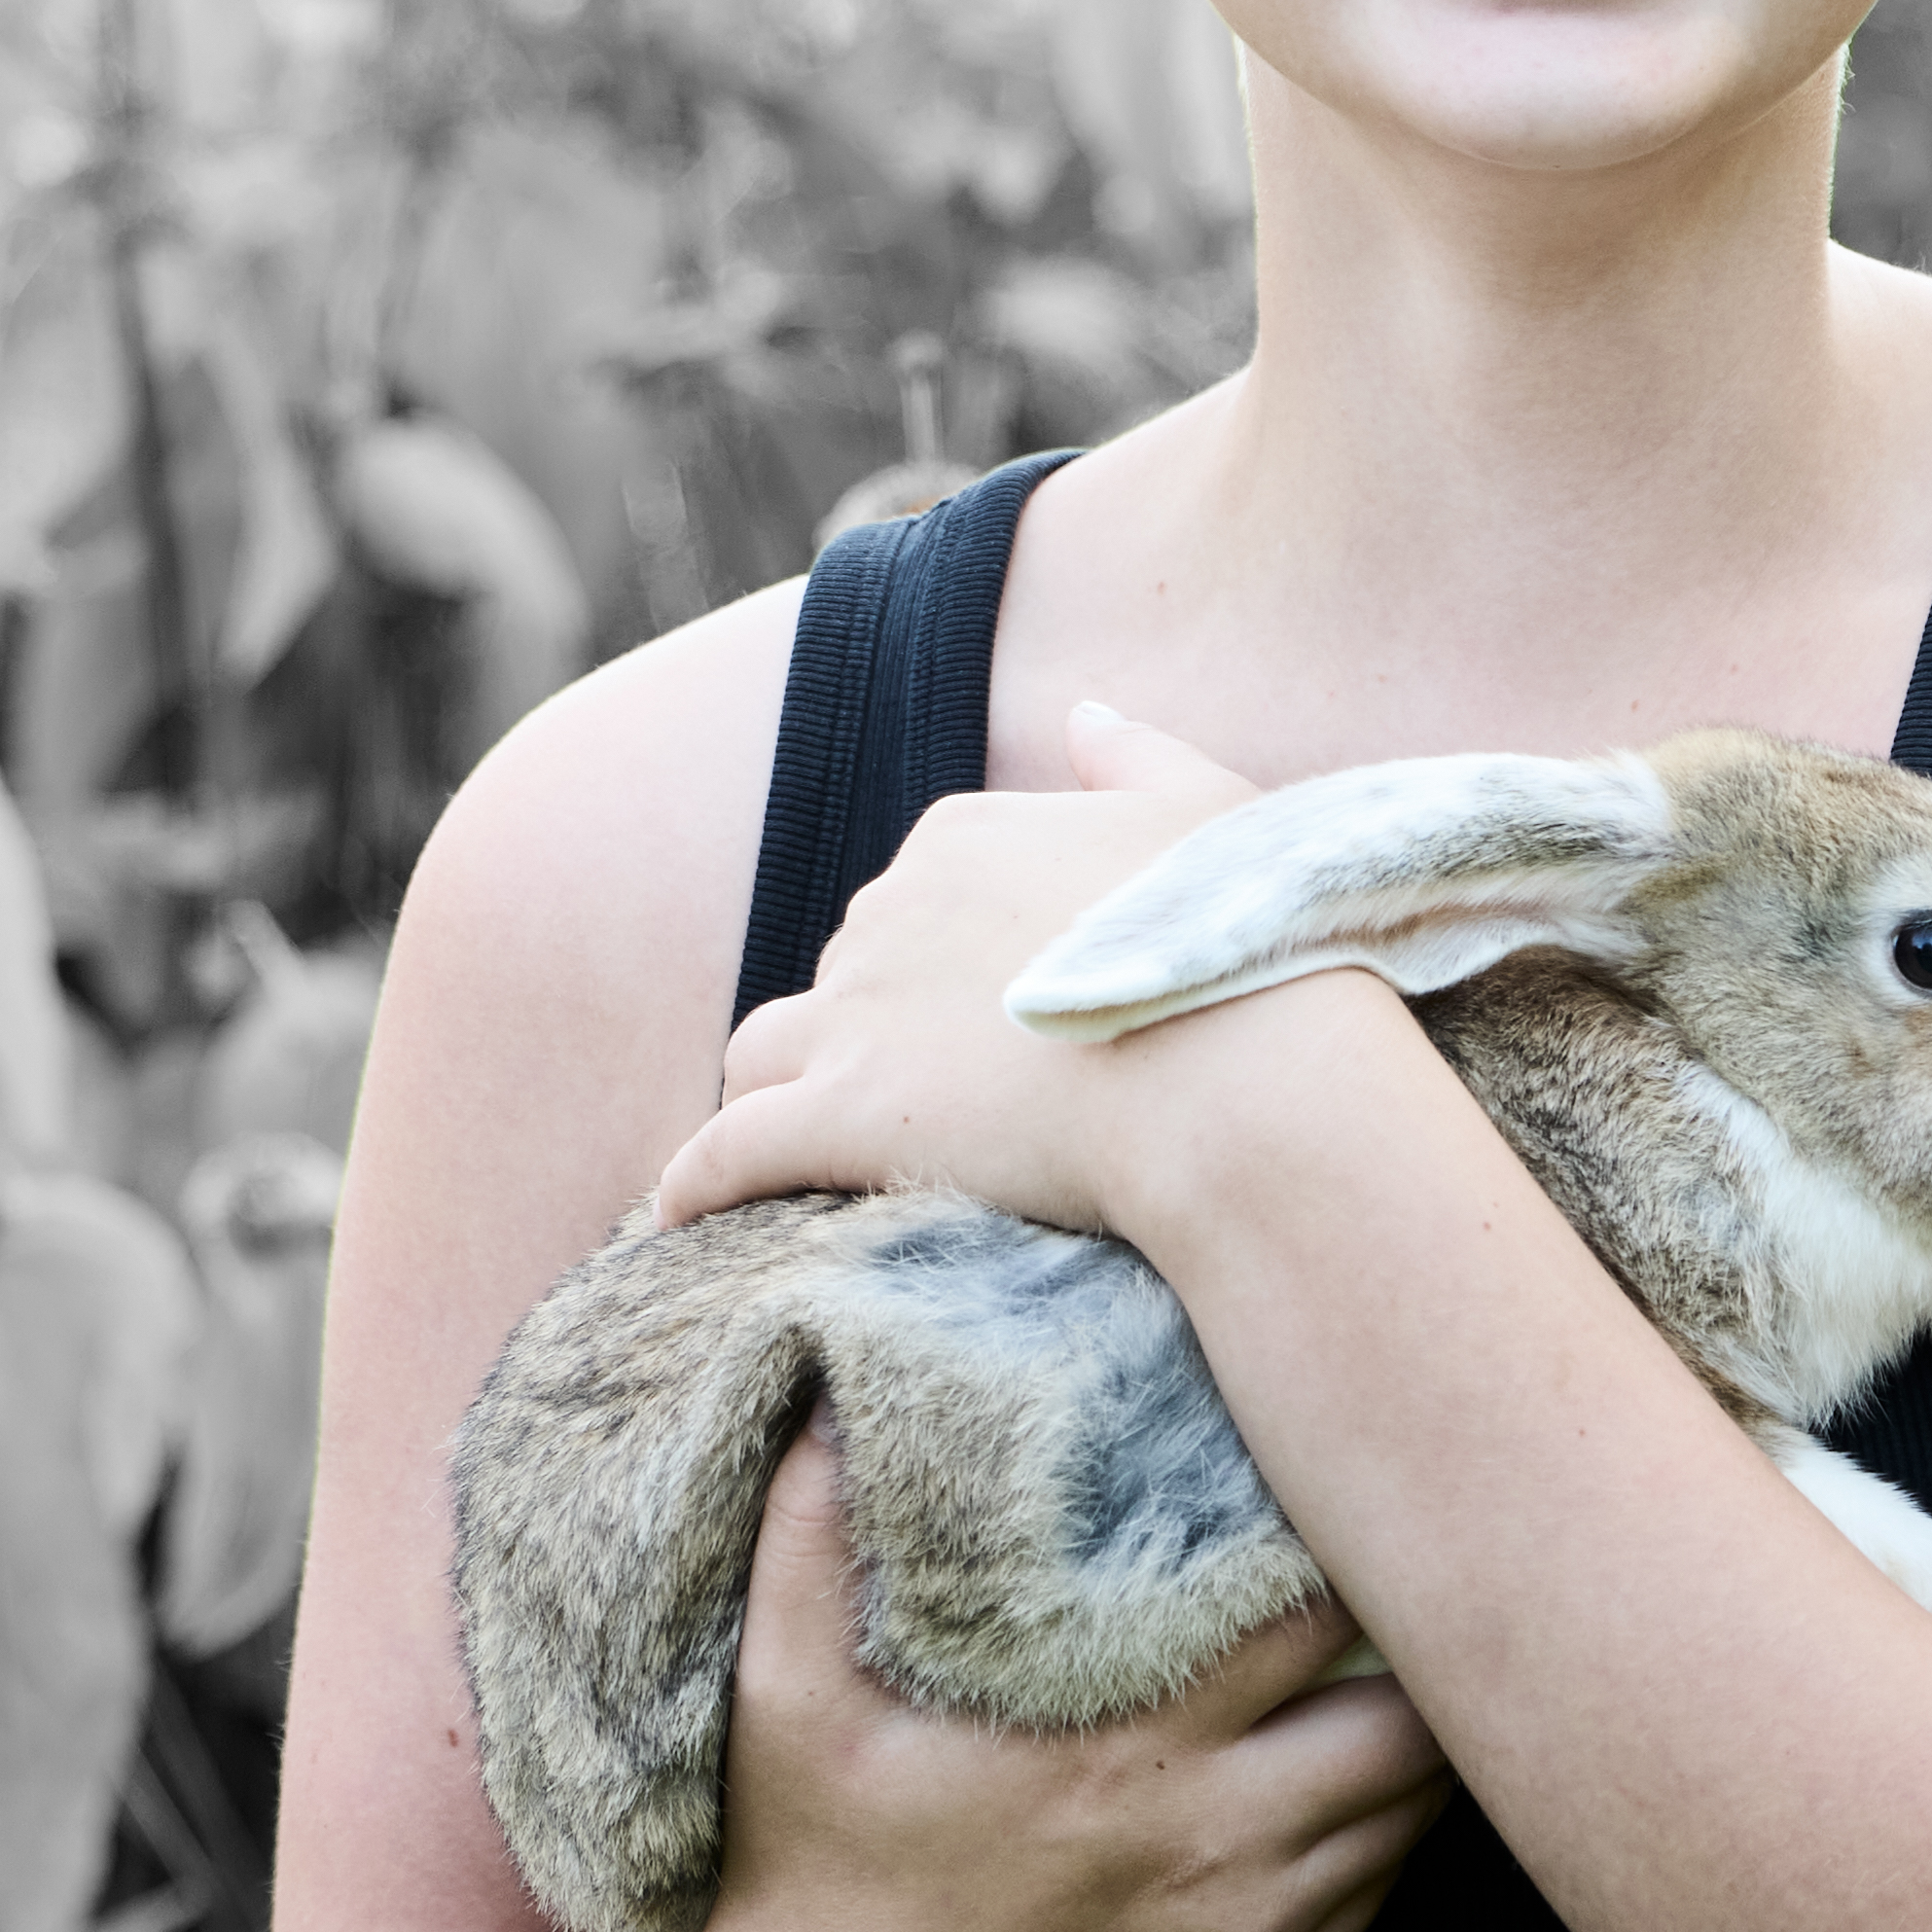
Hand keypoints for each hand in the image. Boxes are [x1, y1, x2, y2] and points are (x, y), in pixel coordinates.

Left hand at [645, 704, 1301, 1243]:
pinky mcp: (839, 1119)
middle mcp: (888, 911)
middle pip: (840, 975)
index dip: (939, 966)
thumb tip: (1084, 713)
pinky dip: (692, 1185)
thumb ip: (1137, 757)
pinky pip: (723, 1155)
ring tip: (792, 1152)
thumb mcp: (1214, 813)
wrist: (1248, 1083)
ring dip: (770, 1096)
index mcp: (964, 834)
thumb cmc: (1255, 951)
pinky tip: (676, 1218)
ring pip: (762, 1053)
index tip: (984, 1024)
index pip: (910, 898)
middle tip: (926, 1108)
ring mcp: (855, 1017)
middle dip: (866, 1034)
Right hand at [666, 1417, 1446, 1931]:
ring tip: (1400, 1661)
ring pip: (1411, 1817)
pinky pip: (1375, 1899)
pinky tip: (1346, 1774)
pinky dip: (1380, 1832)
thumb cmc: (812, 1860)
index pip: (1312, 1621)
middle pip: (1413, 1725)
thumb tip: (824, 1384)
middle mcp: (1212, 1844)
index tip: (1342, 1488)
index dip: (1347, 1550)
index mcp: (1124, 1748)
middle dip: (1425, 1648)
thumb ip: (809, 1533)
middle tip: (1410, 1576)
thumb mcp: (784, 1691)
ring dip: (1414, 1739)